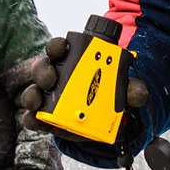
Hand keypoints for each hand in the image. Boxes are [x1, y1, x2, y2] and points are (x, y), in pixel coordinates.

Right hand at [17, 36, 148, 140]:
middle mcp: (56, 77)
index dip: (58, 46)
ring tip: (37, 100)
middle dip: (43, 70)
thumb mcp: (124, 92)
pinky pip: (32, 117)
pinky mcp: (46, 119)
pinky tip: (33, 118)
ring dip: (33, 94)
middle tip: (50, 77)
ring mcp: (49, 98)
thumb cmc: (109, 97)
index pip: (60, 49)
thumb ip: (132, 90)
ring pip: (34, 91)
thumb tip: (137, 93)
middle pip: (43, 67)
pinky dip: (31, 118)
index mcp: (73, 63)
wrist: (104, 123)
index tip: (61, 47)